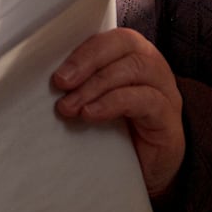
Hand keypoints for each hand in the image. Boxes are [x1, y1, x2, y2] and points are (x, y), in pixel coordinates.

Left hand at [52, 28, 185, 197]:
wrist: (146, 174)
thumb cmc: (117, 134)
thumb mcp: (94, 103)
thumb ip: (78, 86)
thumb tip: (42, 81)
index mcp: (133, 56)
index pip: (111, 36)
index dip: (83, 49)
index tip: (56, 72)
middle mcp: (153, 67)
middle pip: (125, 44)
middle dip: (88, 61)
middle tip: (60, 84)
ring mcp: (166, 92)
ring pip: (135, 69)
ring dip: (96, 85)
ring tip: (70, 107)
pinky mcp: (169, 119)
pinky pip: (146, 99)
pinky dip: (114, 103)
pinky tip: (91, 114)